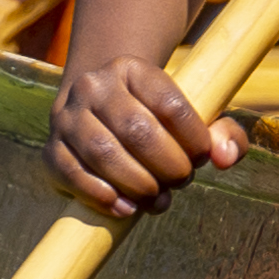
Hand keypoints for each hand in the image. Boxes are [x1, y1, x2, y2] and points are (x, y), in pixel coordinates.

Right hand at [47, 52, 239, 220]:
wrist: (100, 111)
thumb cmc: (158, 119)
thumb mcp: (192, 116)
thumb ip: (223, 134)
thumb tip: (227, 158)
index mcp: (133, 70)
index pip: (170, 105)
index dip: (194, 139)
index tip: (202, 157)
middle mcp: (94, 86)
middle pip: (137, 130)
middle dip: (168, 166)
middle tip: (181, 181)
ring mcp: (67, 117)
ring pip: (103, 153)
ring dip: (138, 185)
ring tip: (159, 199)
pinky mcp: (52, 149)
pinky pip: (72, 175)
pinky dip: (102, 196)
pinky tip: (127, 208)